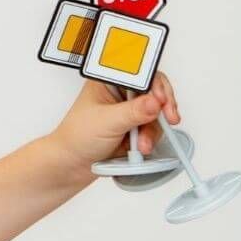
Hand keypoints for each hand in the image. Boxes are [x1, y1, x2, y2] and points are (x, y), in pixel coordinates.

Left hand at [46, 70, 181, 170]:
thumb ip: (133, 112)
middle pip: (154, 91)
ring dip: (153, 130)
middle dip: (162, 107)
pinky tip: (141, 148)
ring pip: (156, 114)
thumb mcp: (106, 122)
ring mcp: (128, 112)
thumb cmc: (76, 138)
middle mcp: (121, 94)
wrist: (70, 166)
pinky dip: (151, 139)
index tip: (162, 101)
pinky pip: (153, 129)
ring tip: (142, 145)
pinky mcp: (134, 129)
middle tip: (170, 118)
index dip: (156, 85)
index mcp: (109, 82)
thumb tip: (155, 103)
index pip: (142, 74)